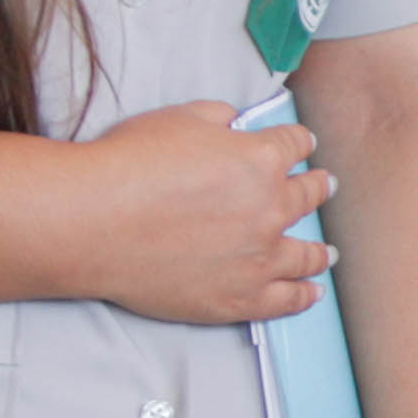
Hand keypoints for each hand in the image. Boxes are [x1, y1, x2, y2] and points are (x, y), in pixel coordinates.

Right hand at [88, 100, 336, 328]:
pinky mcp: (238, 297)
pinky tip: (310, 293)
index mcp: (261, 160)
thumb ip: (217, 118)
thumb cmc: (127, 165)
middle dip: (317, 188)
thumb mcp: (177, 118)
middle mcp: (270, 209)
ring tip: (326, 253)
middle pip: (307, 197)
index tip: (302, 145)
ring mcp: (258, 258)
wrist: (92, 221)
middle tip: (323, 188)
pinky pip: (284, 299)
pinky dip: (302, 296)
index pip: (294, 145)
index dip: (298, 142)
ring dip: (318, 251)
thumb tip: (234, 123)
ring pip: (305, 254)